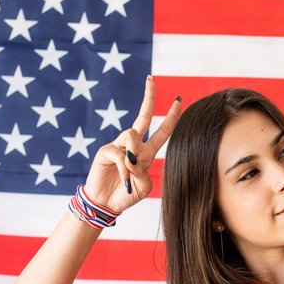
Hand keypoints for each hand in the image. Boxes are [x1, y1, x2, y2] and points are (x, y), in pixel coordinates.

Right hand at [83, 76, 181, 212]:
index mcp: (146, 153)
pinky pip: (119, 154)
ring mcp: (118, 146)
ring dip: (134, 153)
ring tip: (131, 172)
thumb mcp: (143, 187)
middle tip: (151, 79)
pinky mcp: (105, 151)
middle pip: (143, 116)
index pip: (161, 131)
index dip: (170, 118)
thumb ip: (143, 173)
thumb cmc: (127, 195)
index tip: (178, 102)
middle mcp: (132, 145)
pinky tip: (123, 179)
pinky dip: (123, 169)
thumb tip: (132, 158)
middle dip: (148, 97)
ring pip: (131, 134)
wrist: (107, 204)